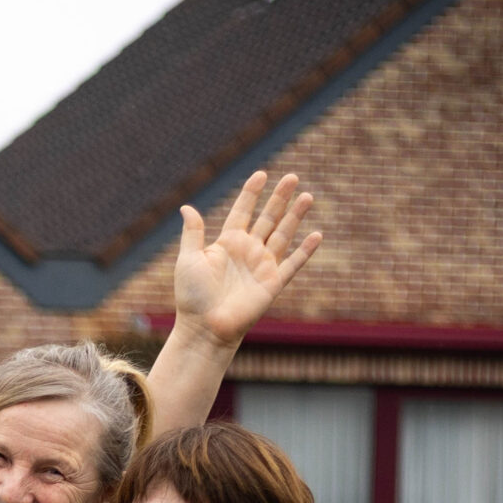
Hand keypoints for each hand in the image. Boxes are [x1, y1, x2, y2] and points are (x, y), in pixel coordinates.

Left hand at [172, 171, 320, 348]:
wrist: (205, 327)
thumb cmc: (192, 296)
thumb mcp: (189, 259)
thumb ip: (192, 233)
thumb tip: (186, 207)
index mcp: (227, 243)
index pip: (242, 212)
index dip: (251, 194)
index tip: (261, 174)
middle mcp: (247, 251)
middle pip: (267, 218)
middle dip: (279, 198)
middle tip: (291, 177)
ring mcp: (262, 266)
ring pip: (283, 234)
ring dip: (295, 216)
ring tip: (307, 196)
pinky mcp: (273, 283)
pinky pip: (292, 264)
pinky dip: (305, 250)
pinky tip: (316, 235)